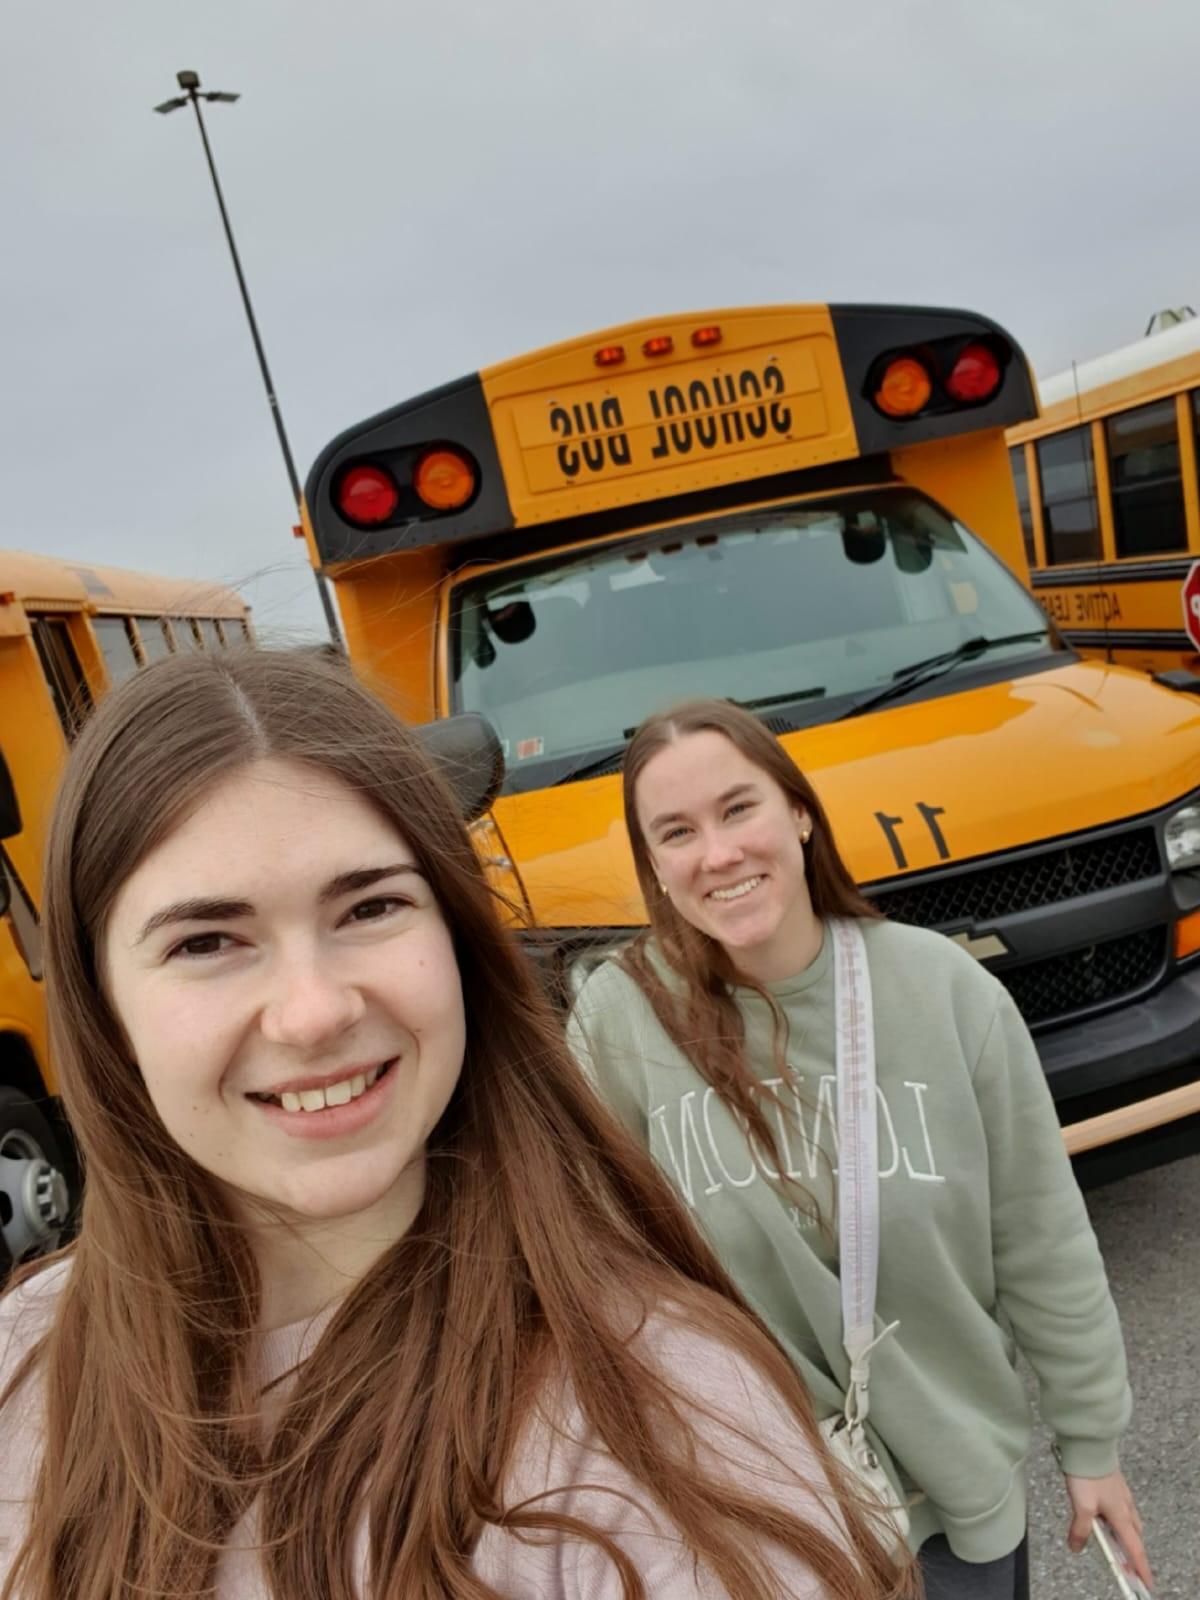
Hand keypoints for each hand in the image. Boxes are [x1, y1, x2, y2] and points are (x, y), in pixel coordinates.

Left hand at [1064, 1470, 1152, 1589]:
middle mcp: (1126, 1507)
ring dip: (1126, 1537)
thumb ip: (1080, 1529)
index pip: (1134, 1549)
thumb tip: (1076, 1547)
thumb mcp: (1081, 1506)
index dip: (1140, 1568)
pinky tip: (1108, 1519)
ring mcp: (1122, 1496)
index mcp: (1121, 1516)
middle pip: (1134, 1537)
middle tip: (1129, 1567)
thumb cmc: (1088, 1475)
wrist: (1089, 1446)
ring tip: (1118, 1546)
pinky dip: (1119, 1522)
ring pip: (1129, 1523)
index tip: (1146, 1583)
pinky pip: (1122, 1510)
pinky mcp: (1115, 1486)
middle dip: (1134, 1554)